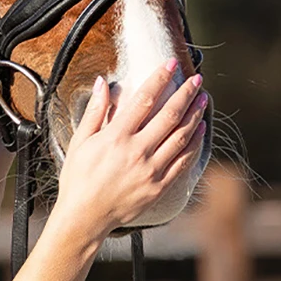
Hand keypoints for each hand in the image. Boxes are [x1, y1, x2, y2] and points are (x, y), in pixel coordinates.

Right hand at [51, 61, 206, 242]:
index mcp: (116, 138)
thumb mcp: (79, 142)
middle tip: (197, 80)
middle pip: (169, 116)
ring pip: (181, 137)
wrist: (85, 216)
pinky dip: (195, 143)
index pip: (144, 100)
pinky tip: (199, 130)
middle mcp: (137, 152)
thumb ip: (95, 111)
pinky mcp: (160, 186)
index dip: (159, 79)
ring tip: (203, 100)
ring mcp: (151, 170)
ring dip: (195, 116)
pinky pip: (184, 161)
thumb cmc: (78, 178)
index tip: (171, 64)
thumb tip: (104, 83)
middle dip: (186, 94)